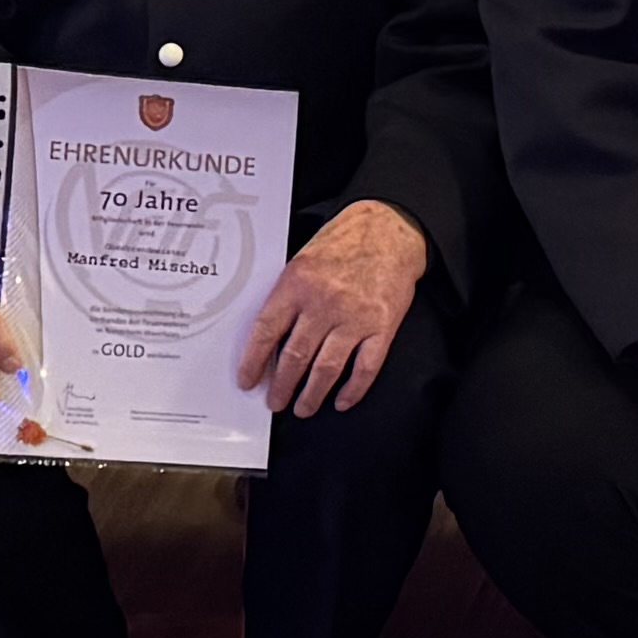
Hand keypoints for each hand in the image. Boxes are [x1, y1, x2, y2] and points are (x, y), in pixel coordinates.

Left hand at [240, 199, 429, 416]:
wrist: (389, 229)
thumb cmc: (344, 243)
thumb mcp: (303, 260)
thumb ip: (287, 295)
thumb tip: (269, 337)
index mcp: (297, 284)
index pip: (266, 331)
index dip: (253, 361)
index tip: (248, 380)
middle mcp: (324, 303)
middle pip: (295, 356)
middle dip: (282, 386)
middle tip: (275, 401)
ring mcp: (354, 317)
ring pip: (326, 369)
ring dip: (312, 394)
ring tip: (303, 408)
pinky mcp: (381, 326)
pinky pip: (365, 368)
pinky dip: (353, 390)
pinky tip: (342, 401)